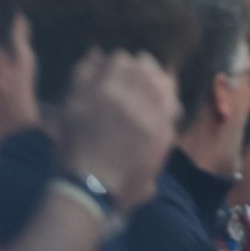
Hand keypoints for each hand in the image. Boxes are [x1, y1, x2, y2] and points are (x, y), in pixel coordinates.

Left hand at [58, 51, 178, 213]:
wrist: (85, 190)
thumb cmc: (123, 184)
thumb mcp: (156, 160)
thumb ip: (164, 130)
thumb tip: (169, 109)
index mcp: (159, 116)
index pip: (166, 80)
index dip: (159, 78)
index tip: (153, 81)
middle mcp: (136, 98)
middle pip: (143, 64)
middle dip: (139, 69)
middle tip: (130, 78)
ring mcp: (107, 94)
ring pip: (117, 59)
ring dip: (116, 65)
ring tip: (110, 74)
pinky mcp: (80, 95)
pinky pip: (86, 66)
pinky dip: (90, 64)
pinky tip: (91, 69)